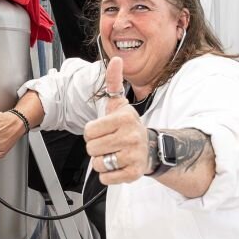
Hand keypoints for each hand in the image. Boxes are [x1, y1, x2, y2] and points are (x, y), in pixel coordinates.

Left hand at [84, 57, 147, 184]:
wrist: (149, 148)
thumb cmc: (128, 126)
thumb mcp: (120, 104)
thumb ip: (114, 82)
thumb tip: (116, 59)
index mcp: (124, 118)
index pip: (89, 131)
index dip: (92, 132)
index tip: (104, 130)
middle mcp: (131, 137)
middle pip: (91, 148)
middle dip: (96, 147)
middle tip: (109, 143)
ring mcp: (133, 156)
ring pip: (97, 164)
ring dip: (101, 161)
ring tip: (113, 153)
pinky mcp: (133, 174)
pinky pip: (106, 178)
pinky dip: (107, 175)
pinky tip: (117, 165)